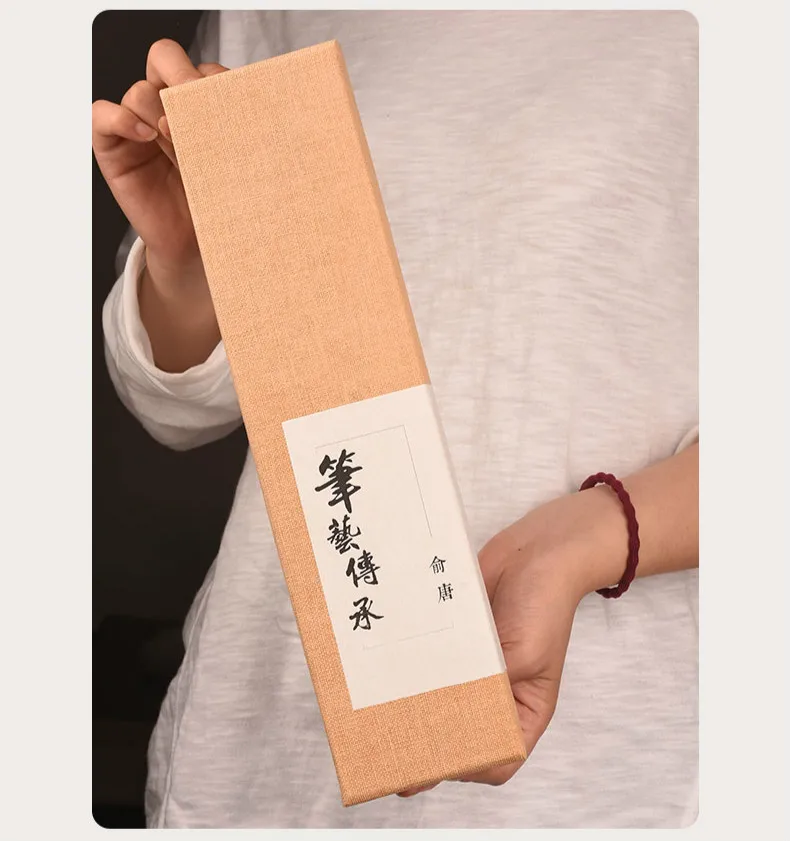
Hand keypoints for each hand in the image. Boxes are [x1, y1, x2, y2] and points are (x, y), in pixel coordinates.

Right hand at [92, 38, 227, 285]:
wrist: (197, 246)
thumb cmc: (220, 205)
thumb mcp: (232, 166)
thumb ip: (230, 133)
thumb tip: (240, 108)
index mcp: (199, 105)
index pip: (202, 68)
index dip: (213, 82)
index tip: (230, 112)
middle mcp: (167, 108)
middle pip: (164, 59)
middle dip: (182, 78)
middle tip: (200, 111)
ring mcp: (138, 125)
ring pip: (140, 91)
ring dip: (161, 115)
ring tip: (181, 150)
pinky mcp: (114, 146)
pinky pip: (103, 114)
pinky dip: (122, 119)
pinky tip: (147, 137)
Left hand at [398, 483, 628, 796]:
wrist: (536, 550)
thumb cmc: (544, 605)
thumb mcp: (524, 654)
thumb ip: (488, 685)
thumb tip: (445, 709)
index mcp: (524, 708)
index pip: (498, 755)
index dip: (467, 767)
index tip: (430, 769)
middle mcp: (497, 693)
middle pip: (461, 729)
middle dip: (427, 742)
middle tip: (388, 751)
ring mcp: (474, 666)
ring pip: (441, 695)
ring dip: (413, 705)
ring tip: (378, 718)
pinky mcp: (456, 640)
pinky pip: (432, 660)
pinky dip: (412, 668)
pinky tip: (385, 672)